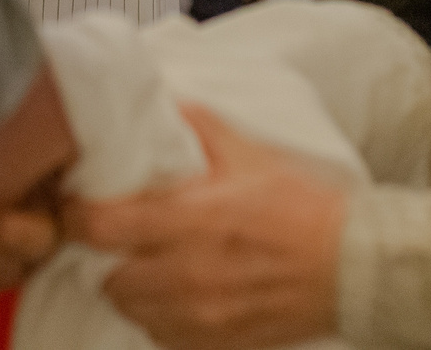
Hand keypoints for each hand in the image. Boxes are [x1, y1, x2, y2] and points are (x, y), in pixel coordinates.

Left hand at [66, 105, 347, 348]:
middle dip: (106, 260)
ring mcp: (201, 316)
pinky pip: (165, 338)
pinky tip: (179, 297)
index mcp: (188, 221)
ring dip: (134, 291)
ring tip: (149, 269)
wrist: (353, 265)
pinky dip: (163, 319)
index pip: (99, 227)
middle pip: (107, 279)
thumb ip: (202, 129)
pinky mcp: (219, 343)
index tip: (78, 208)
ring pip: (134, 312)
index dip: (77, 217)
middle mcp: (186, 274)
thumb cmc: (304, 208)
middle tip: (120, 241)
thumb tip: (169, 104)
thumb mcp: (251, 155)